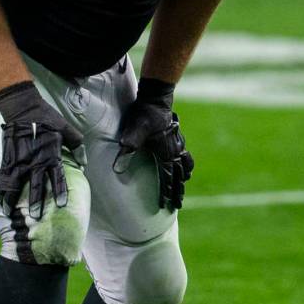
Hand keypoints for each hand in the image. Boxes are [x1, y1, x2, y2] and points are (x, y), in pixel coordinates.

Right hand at [0, 81, 83, 219]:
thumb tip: (84, 163)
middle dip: (36, 202)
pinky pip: (3, 178)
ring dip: (13, 200)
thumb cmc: (47, 118)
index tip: (62, 205)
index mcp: (51, 154)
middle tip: (36, 216)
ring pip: (15, 184)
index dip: (60, 191)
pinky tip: (1, 202)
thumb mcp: (67, 129)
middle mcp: (35, 160)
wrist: (22, 107)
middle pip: (36, 185)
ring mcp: (19, 160)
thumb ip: (77, 146)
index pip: (57, 177)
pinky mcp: (7, 158)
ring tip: (12, 214)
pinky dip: (2, 190)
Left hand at [113, 78, 193, 211]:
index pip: (167, 177)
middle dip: (178, 191)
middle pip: (179, 176)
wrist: (156, 99)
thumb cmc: (144, 115)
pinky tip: (183, 163)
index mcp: (166, 153)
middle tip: (177, 205)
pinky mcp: (177, 137)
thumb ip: (127, 149)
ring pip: (185, 165)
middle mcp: (175, 151)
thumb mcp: (133, 132)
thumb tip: (117, 169)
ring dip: (184, 176)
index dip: (166, 192)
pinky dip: (186, 163)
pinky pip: (185, 154)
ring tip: (184, 184)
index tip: (165, 204)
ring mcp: (178, 144)